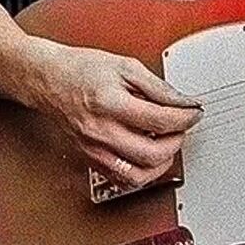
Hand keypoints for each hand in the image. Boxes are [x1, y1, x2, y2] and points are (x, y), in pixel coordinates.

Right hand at [25, 40, 201, 188]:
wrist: (49, 79)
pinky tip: (148, 154)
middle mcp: (101, 132)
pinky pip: (123, 179)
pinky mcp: (91, 159)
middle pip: (152, 153)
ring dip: (161, 162)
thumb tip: (183, 102)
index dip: (185, 117)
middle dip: (176, 141)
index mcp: (110, 104)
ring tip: (167, 143)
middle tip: (182, 128)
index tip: (194, 112)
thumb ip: (157, 87)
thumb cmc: (81, 69)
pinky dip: (142, 171)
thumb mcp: (125, 66)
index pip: (160, 120)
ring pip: (138, 175)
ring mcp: (95, 149)